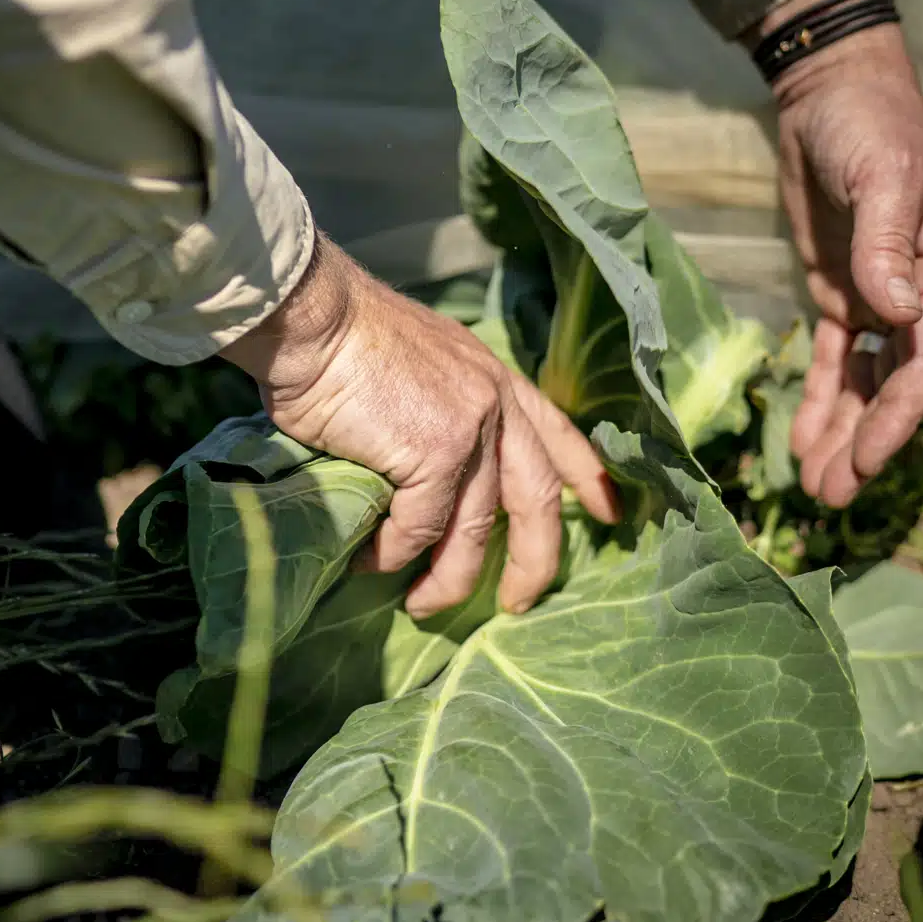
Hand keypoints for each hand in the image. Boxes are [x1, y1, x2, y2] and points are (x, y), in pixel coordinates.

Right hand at [222, 235, 620, 618]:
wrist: (313, 315)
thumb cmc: (345, 340)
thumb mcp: (420, 369)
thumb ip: (444, 415)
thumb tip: (429, 477)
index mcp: (497, 380)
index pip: (560, 435)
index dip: (588, 479)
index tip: (610, 515)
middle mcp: (496, 403)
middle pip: (538, 500)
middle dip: (538, 563)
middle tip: (519, 604)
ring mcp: (471, 429)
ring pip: (475, 531)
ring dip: (448, 580)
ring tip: (421, 606)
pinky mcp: (434, 452)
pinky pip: (419, 528)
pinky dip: (393, 554)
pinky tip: (369, 561)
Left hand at [756, 16, 922, 506]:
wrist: (830, 95)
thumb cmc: (870, 126)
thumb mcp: (883, 176)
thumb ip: (886, 246)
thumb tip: (895, 315)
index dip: (900, 414)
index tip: (872, 461)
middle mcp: (917, 295)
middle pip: (894, 385)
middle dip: (865, 443)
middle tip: (833, 499)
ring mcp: (877, 299)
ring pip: (863, 383)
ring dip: (841, 433)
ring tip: (815, 489)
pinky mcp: (839, 296)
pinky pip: (831, 360)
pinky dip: (818, 400)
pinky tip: (801, 441)